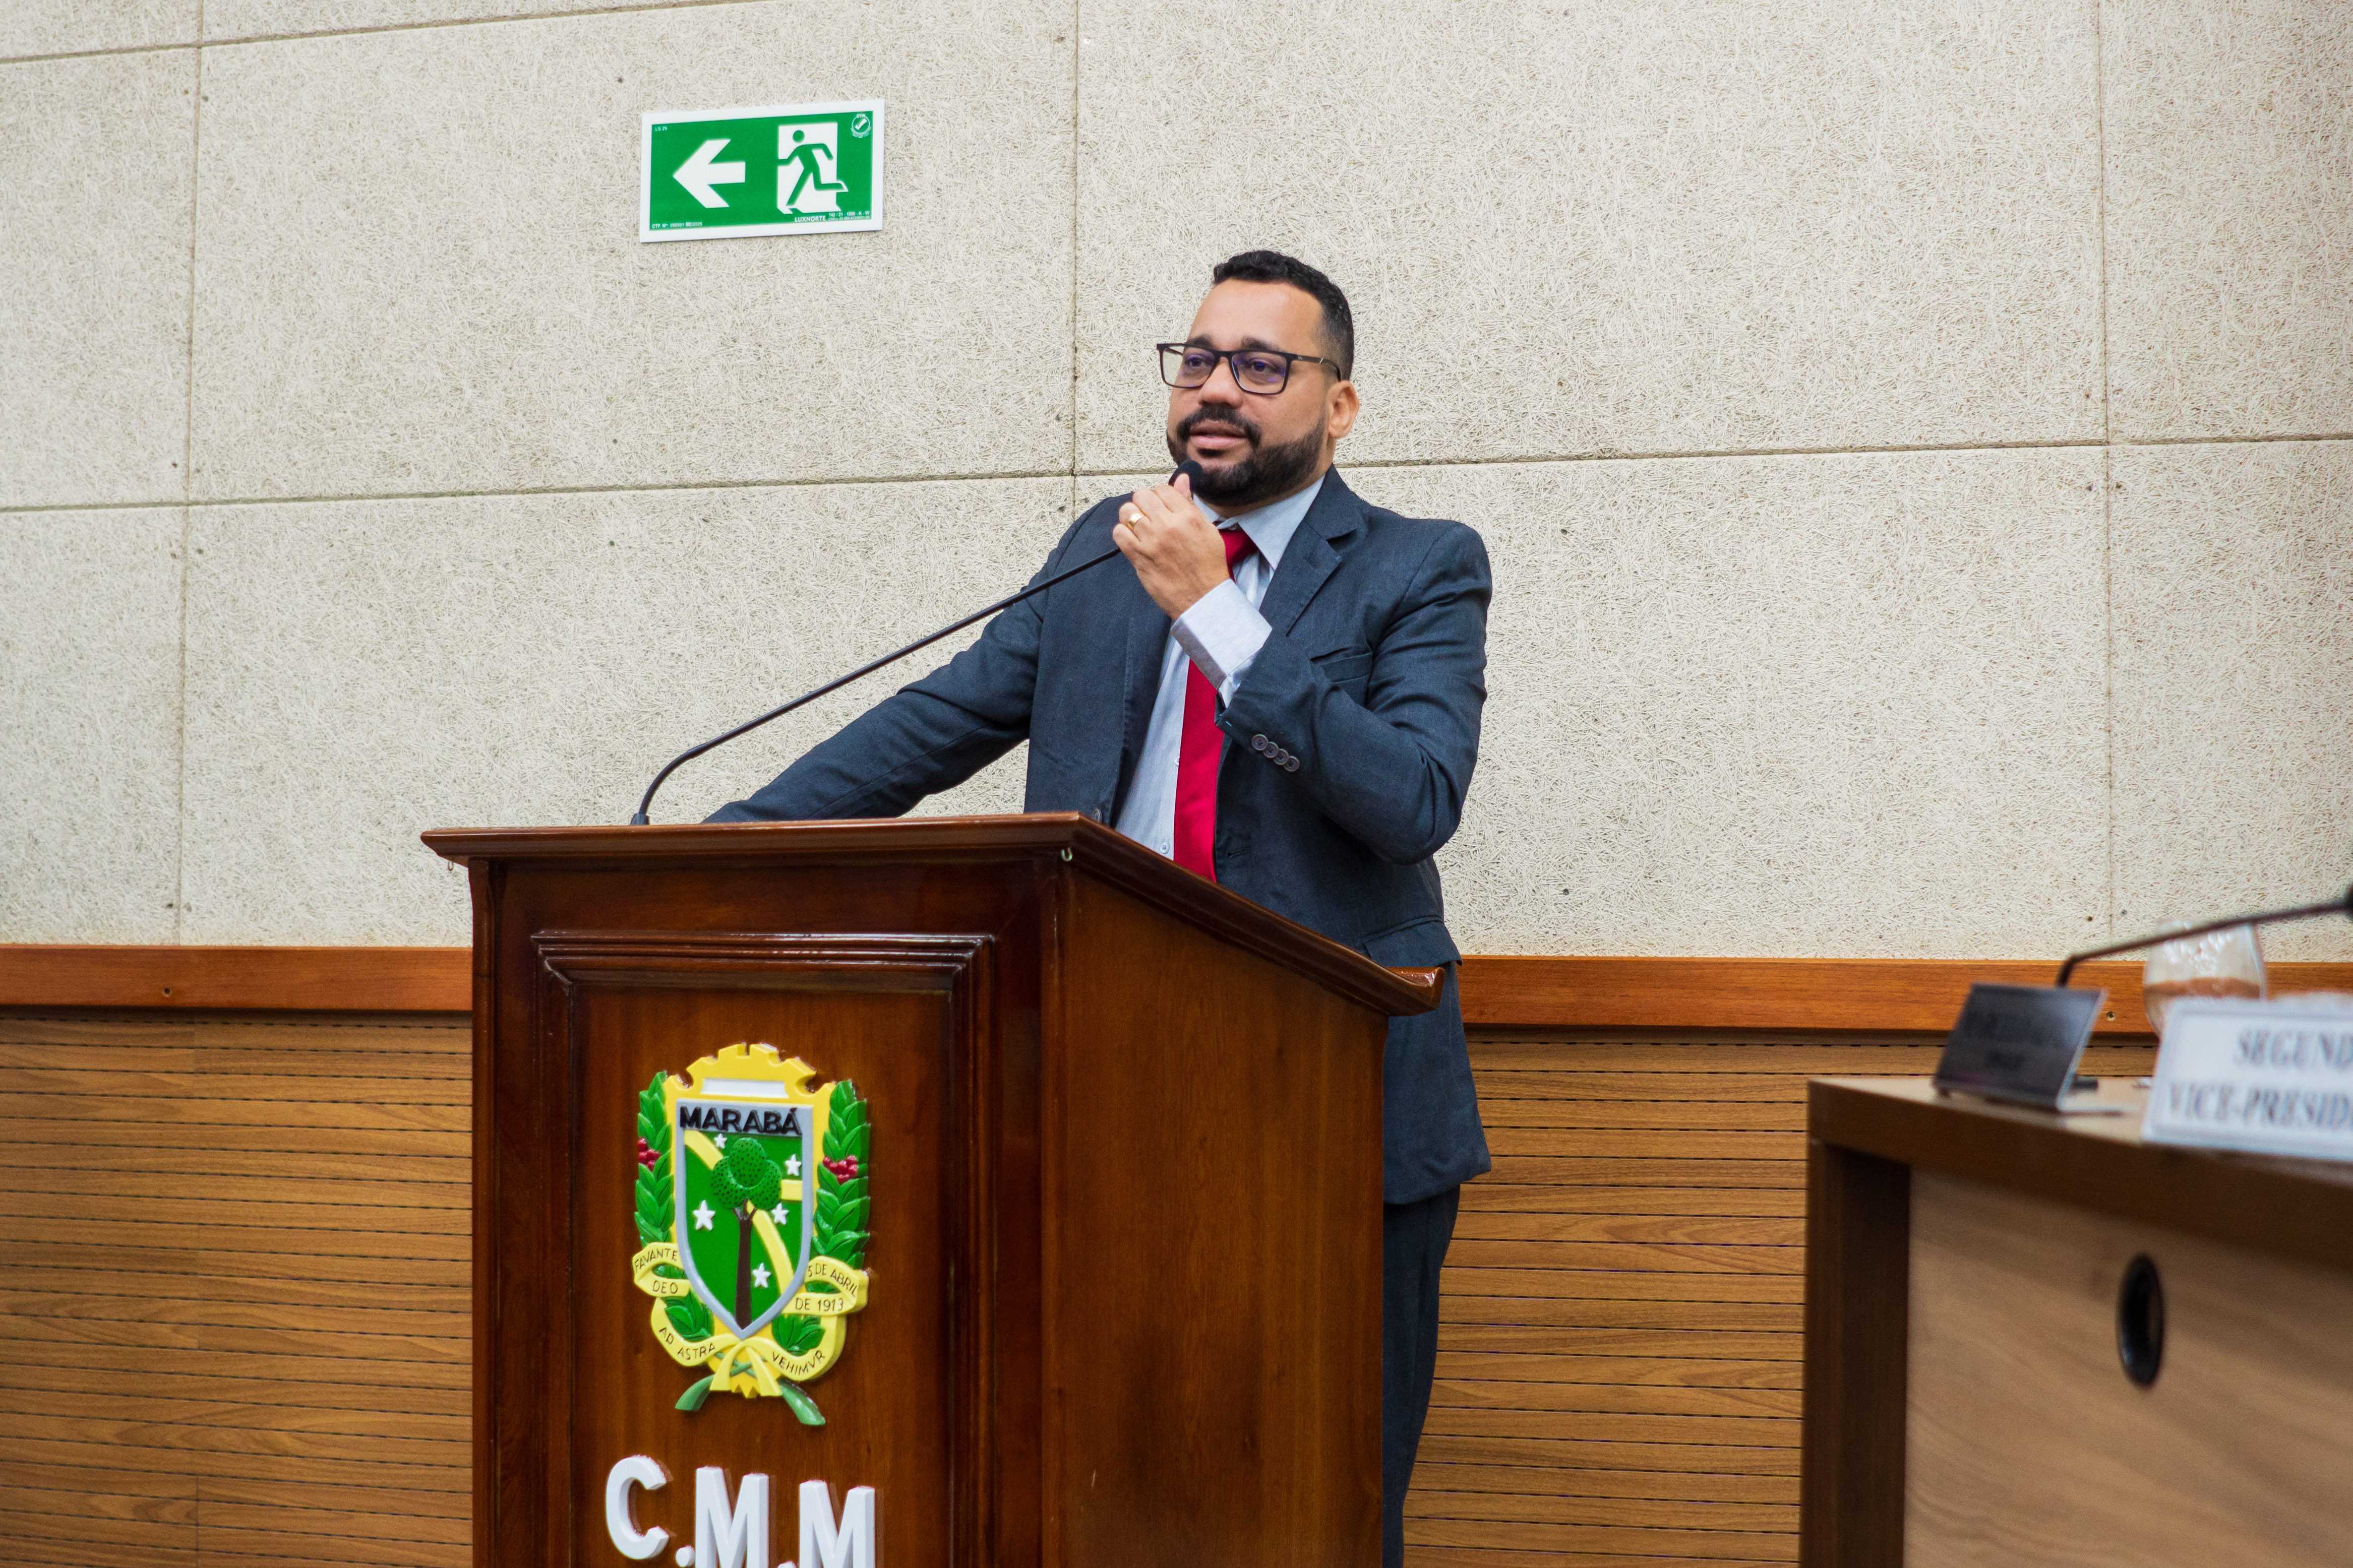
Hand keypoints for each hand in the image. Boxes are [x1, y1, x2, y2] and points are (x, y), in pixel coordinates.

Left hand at [1113, 473, 1230, 619]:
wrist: (1204, 598)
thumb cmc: (1208, 566)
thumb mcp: (1207, 529)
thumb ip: (1189, 503)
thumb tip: (1180, 479)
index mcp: (1187, 517)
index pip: (1163, 489)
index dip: (1161, 496)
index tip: (1163, 506)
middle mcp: (1168, 526)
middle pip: (1142, 496)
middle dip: (1145, 502)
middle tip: (1151, 515)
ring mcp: (1151, 542)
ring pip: (1127, 512)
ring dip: (1132, 516)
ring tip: (1140, 526)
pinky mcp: (1139, 558)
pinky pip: (1119, 533)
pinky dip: (1122, 533)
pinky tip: (1133, 539)